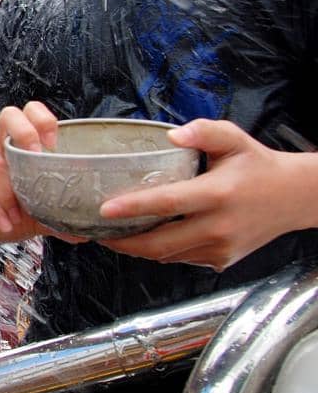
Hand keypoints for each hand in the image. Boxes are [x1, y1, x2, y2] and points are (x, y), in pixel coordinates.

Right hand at [0, 102, 79, 250]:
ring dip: (9, 193)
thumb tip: (88, 232)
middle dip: (25, 132)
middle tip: (37, 158)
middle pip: (9, 115)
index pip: (30, 113)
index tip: (54, 145)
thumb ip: (59, 216)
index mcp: (20, 147)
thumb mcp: (39, 213)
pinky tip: (6, 224)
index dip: (42, 120)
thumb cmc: (10, 212)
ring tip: (19, 216)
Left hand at [99, 120, 317, 269]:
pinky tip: (146, 238)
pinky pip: (181, 259)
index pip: (168, 203)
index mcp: (218, 194)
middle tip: (97, 232)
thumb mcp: (235, 139)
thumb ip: (204, 131)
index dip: (133, 208)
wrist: (294, 198)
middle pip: (160, 244)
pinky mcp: (221, 261)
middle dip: (123, 242)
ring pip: (167, 256)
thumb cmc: (258, 166)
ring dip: (138, 249)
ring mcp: (220, 248)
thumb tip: (172, 135)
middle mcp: (218, 226)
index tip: (104, 209)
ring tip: (114, 234)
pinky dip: (160, 251)